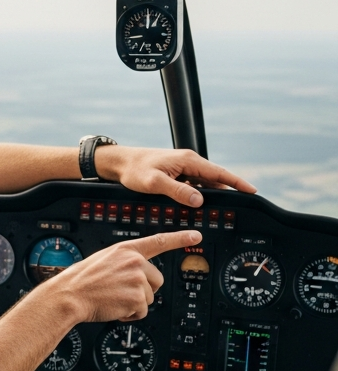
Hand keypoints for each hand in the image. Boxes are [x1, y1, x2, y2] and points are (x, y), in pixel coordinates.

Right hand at [48, 230, 201, 323]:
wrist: (69, 296)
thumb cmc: (81, 281)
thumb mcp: (104, 261)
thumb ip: (124, 263)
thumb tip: (139, 276)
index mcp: (126, 250)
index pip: (158, 241)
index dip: (180, 238)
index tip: (196, 235)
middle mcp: (134, 262)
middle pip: (157, 281)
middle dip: (142, 291)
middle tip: (119, 292)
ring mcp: (137, 279)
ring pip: (149, 298)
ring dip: (133, 304)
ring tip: (112, 300)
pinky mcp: (136, 297)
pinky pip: (142, 312)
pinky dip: (129, 315)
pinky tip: (114, 308)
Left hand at [94, 146, 255, 207]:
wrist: (119, 163)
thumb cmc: (134, 169)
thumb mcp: (155, 182)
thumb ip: (177, 191)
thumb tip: (199, 200)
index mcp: (188, 161)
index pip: (219, 173)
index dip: (237, 182)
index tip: (252, 191)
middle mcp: (189, 163)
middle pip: (215, 180)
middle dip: (228, 192)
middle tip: (239, 207)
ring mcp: (182, 169)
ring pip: (203, 184)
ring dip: (211, 196)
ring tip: (221, 210)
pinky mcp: (176, 175)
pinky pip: (192, 186)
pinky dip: (197, 196)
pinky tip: (198, 206)